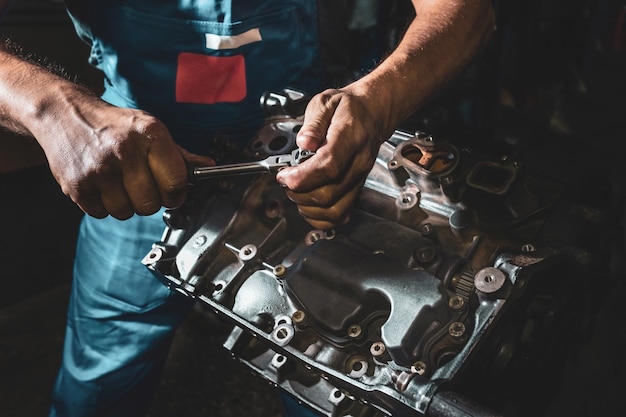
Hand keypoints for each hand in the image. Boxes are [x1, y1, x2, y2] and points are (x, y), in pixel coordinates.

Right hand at [37, 93, 212, 219]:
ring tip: (119, 182)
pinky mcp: (77, 186)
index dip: (176, 192)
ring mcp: (99, 170)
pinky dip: (104, 205)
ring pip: (126, 212)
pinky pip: (102, 214)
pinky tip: (102, 184)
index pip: (176, 182)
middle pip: (151, 204)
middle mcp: (124, 151)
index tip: (172, 190)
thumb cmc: (115, 125)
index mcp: (150, 135)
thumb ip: (178, 154)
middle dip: (150, 199)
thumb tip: (207, 167)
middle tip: (142, 184)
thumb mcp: (150, 130)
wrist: (65, 114)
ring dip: (126, 203)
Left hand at [276, 88, 387, 229]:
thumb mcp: (326, 102)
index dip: (302, 177)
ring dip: (308, 207)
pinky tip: (309, 205)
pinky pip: (341, 216)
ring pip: (334, 210)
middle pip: (328, 194)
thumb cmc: (349, 108)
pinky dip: (321, 218)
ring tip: (296, 191)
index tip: (284, 175)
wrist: (373, 113)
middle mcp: (358, 162)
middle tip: (287, 180)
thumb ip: (313, 122)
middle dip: (299, 193)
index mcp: (350, 137)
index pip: (328, 166)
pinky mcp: (357, 189)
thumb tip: (304, 142)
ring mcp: (359, 179)